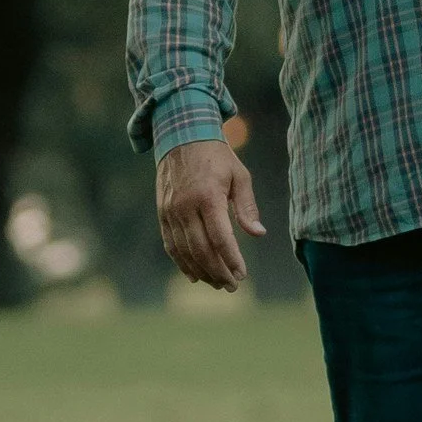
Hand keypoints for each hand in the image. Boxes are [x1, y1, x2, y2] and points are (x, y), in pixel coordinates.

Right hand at [155, 136, 266, 290]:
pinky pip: (171, 245)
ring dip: (202, 271)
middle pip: (202, 250)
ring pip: (185, 251)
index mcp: (208, 196)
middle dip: (218, 272)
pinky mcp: (162, 213)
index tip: (242, 274)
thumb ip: (247, 206)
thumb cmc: (217, 156)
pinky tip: (195, 275)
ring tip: (218, 283)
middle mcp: (186, 206)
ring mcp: (171, 211)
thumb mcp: (239, 175)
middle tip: (232, 285)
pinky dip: (182, 263)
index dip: (232, 260)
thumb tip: (258, 233)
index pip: (221, 238)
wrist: (181, 135)